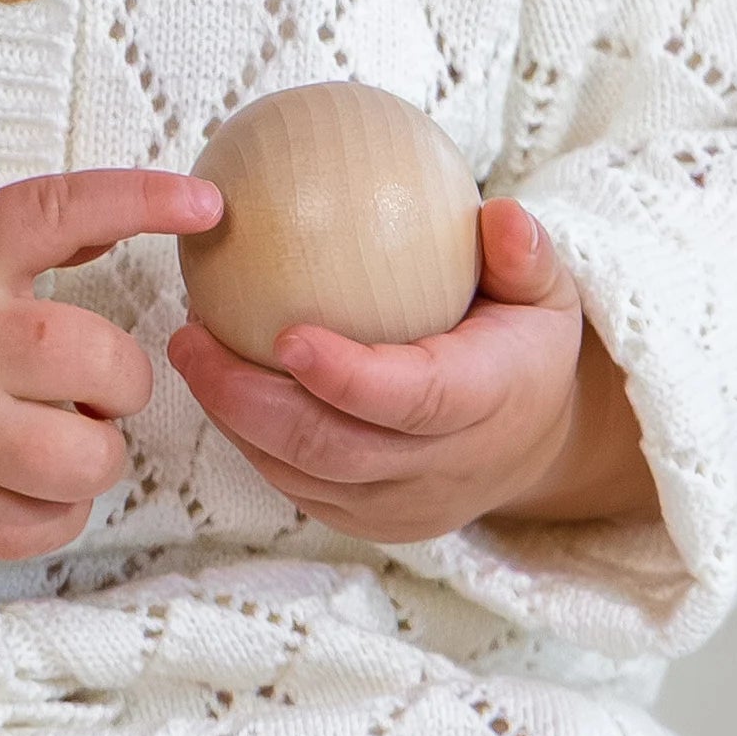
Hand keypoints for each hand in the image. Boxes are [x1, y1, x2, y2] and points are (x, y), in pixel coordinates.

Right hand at [0, 170, 220, 558]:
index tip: (203, 204)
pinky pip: (49, 525)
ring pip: (89, 457)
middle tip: (85, 379)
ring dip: (96, 448)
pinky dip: (58, 508)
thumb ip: (19, 241)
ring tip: (54, 433)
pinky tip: (24, 480)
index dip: (139, 200)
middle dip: (119, 376)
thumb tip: (119, 226)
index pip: (58, 211)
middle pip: (102, 360)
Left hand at [164, 195, 659, 545]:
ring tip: (191, 352)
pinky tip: (219, 385)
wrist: (531, 446)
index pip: (415, 400)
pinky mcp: (367, 522)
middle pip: (335, 449)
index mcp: (487, 403)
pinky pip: (297, 488)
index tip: (286, 336)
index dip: (349, 377)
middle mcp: (443, 468)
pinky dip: (252, 440)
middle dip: (250, 401)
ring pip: (302, 476)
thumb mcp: (545, 294)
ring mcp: (401, 506)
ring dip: (235, 419)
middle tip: (191, 337)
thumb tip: (497, 213)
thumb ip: (525, 254)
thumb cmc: (526, 347)